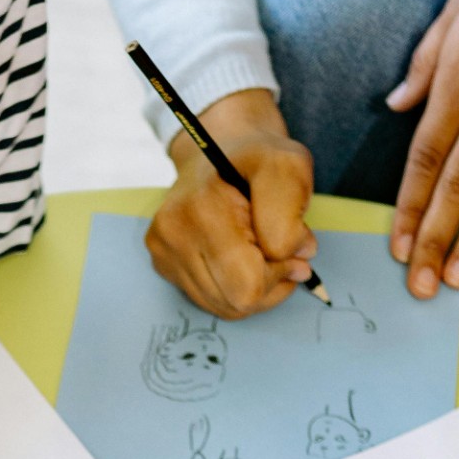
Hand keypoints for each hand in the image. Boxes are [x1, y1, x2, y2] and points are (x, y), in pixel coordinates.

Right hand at [145, 88, 317, 318]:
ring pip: (223, 307)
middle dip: (269, 283)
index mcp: (201, 210)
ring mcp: (163, 252)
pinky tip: (240, 257)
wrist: (215, 151)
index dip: (280, 273)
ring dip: (254, 287)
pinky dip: (234, 287)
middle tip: (280, 251)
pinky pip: (210, 301)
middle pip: (235, 303)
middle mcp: (173, 234)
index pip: (248, 286)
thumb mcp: (288, 166)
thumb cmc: (256, 159)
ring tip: (261, 251)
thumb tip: (296, 259)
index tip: (293, 245)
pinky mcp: (162, 263)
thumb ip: (293, 215)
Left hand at [389, 0, 458, 296]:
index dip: (409, 208)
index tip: (398, 246)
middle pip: (454, 184)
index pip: (424, 159)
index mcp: (457, 78)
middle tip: (421, 284)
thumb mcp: (455, 8)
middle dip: (435, 239)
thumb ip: (425, 62)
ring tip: (458, 277)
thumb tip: (397, 105)